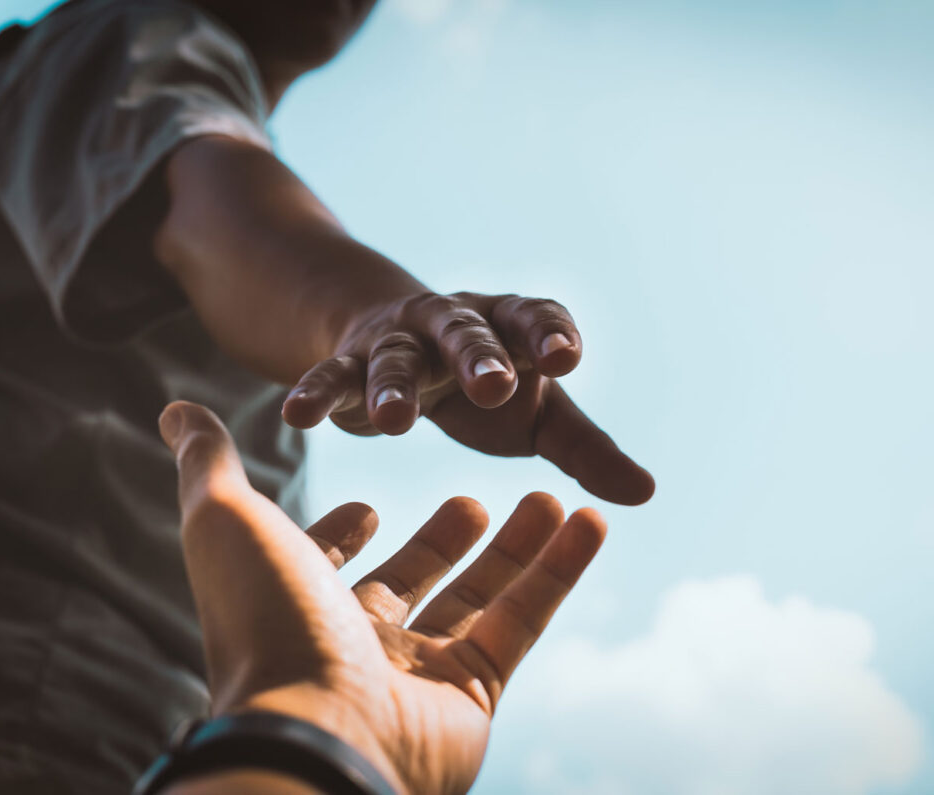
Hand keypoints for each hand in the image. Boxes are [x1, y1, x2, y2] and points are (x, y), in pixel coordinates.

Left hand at [159, 400, 607, 794]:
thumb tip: (176, 409)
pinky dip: (559, 572)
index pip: (326, 565)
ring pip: (479, 598)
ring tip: (551, 497)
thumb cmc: (266, 620)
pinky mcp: (473, 694)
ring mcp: (416, 672)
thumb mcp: (227, 520)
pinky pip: (523, 623)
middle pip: (412, 579)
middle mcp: (355, 642)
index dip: (343, 536)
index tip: (367, 506)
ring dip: (517, 547)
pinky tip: (588, 521)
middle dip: (444, 540)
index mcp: (298, 603)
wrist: (316, 731)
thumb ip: (208, 463)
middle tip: (473, 500)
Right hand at [281, 291, 653, 504]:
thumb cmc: (485, 384)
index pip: (533, 319)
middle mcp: (453, 326)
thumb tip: (646, 493)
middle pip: (466, 334)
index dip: (549, 334)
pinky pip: (331, 376)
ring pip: (394, 359)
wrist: (400, 342)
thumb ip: (586, 449)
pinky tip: (296, 414)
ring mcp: (398, 342)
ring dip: (392, 386)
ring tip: (393, 424)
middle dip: (478, 357)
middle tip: (494, 385)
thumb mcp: (538, 414)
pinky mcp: (350, 363)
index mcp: (508, 328)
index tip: (566, 357)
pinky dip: (315, 393)